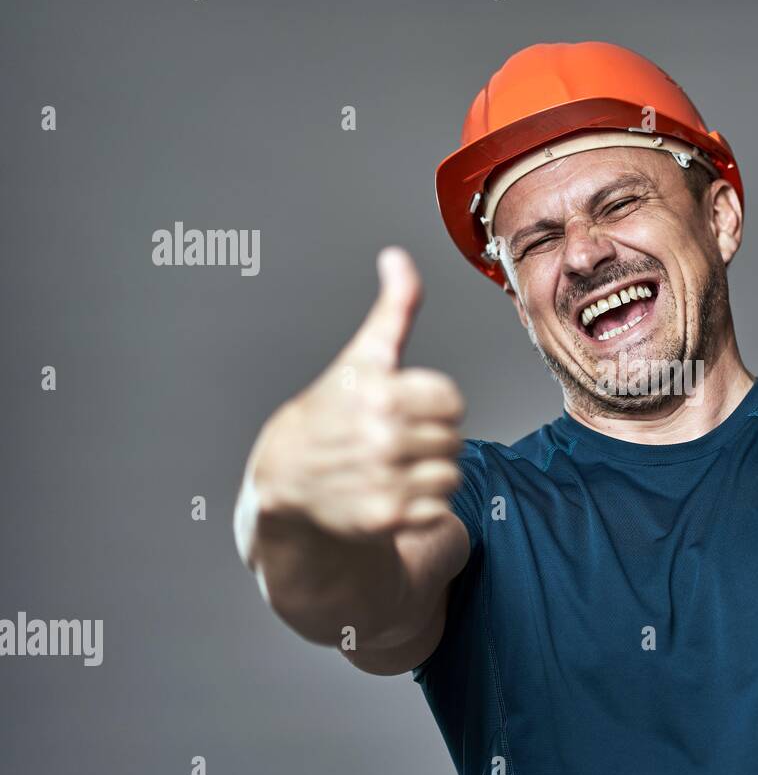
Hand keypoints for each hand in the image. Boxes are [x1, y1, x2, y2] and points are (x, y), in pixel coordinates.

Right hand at [252, 247, 465, 536]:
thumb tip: (398, 257)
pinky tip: (393, 492)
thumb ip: (394, 309)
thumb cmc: (332, 409)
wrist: (287, 477)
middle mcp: (382, 435)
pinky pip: (442, 509)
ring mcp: (384, 479)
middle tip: (393, 439)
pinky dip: (424, 506)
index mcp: (382, 392)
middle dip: (430, 437)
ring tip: (394, 466)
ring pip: (452, 474)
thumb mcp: (363, 356)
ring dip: (430, 472)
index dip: (432, 403)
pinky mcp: (387, 517)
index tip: (402, 407)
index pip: (452, 401)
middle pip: (453, 438)